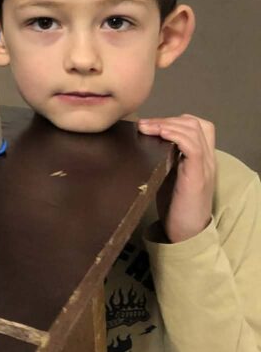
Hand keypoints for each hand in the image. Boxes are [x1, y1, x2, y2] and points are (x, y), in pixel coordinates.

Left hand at [137, 115, 216, 242]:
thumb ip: (166, 158)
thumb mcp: (171, 175)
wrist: (187, 232)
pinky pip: (193, 146)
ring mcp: (204, 166)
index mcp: (201, 158)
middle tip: (144, 124)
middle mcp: (207, 159)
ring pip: (194, 130)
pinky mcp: (197, 176)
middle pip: (195, 124)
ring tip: (146, 128)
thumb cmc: (176, 205)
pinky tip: (158, 135)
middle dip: (167, 119)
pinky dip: (174, 135)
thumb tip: (144, 140)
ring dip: (166, 124)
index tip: (150, 124)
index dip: (174, 120)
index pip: (198, 126)